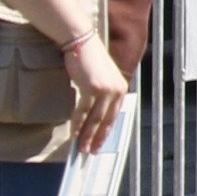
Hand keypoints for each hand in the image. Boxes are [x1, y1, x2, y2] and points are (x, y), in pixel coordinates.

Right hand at [64, 36, 128, 154]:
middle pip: (107, 121)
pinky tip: (74, 134)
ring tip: (82, 148)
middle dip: (98, 139)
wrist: (82, 43)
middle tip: (91, 152)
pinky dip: (78, 124)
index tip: (101, 143)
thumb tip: (95, 116)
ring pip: (95, 119)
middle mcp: (117, 91)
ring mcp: (105, 90)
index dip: (107, 132)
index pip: (114, 116)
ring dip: (88, 136)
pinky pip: (83, 112)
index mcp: (121, 89)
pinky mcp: (92, 89)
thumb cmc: (89, 60)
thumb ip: (102, 94)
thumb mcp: (101, 78)